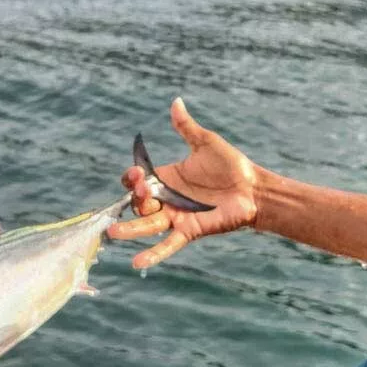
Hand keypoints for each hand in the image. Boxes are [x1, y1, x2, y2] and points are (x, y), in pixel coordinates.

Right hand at [107, 98, 259, 267]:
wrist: (254, 188)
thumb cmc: (232, 165)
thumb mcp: (206, 143)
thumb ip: (186, 127)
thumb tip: (176, 102)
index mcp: (167, 177)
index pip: (139, 179)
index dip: (132, 178)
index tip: (135, 173)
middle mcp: (167, 198)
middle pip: (139, 202)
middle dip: (135, 197)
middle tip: (142, 189)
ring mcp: (176, 216)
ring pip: (146, 224)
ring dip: (129, 229)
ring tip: (113, 233)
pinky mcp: (188, 231)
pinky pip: (167, 245)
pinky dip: (153, 255)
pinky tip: (137, 265)